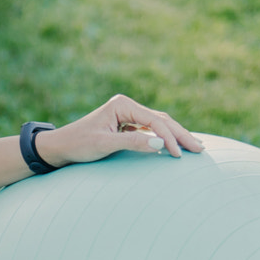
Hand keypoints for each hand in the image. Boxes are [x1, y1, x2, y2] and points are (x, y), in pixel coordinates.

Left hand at [37, 94, 203, 167]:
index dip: (170, 137)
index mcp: (122, 104)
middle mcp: (126, 106)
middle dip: (181, 134)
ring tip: (194, 147)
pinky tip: (175, 146)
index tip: (178, 155)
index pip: (155, 121)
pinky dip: (164, 138)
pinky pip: (151, 131)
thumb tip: (161, 145)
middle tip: (200, 149)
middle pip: (161, 119)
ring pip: (159, 124)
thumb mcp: (103, 145)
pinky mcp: (126, 125)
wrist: (59, 147)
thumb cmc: (77, 145)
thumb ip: (132, 143)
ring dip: (176, 136)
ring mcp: (127, 115)